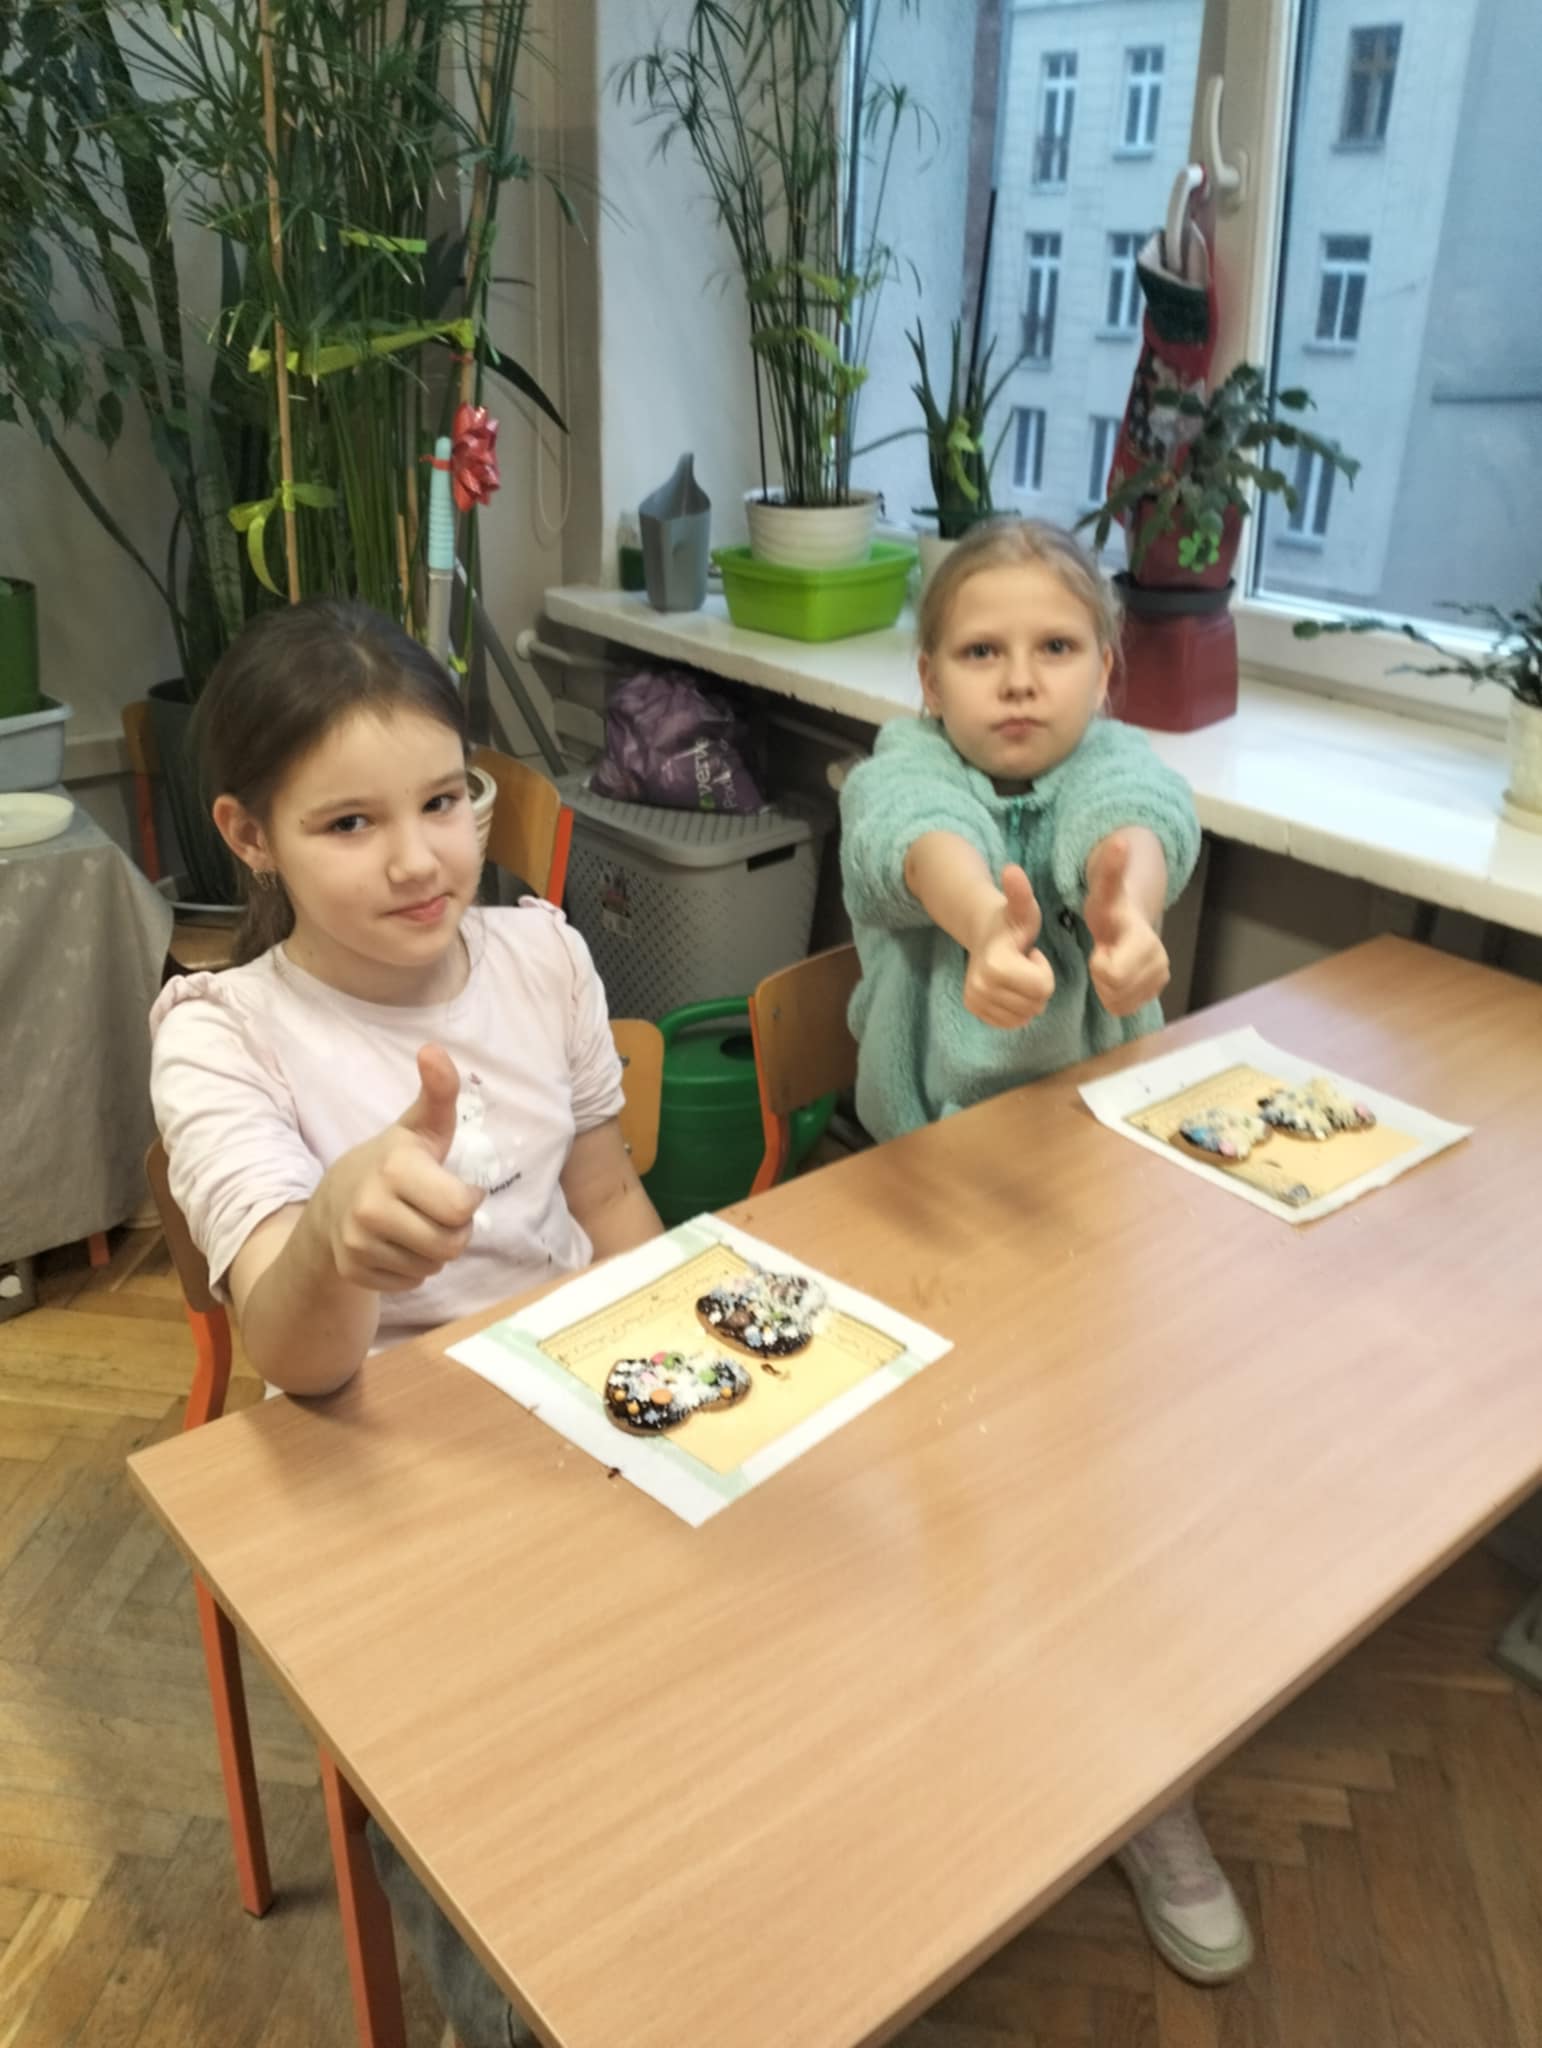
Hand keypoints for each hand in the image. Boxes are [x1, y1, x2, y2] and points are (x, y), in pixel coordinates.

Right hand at [316, 1045, 482, 1292]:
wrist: (331, 1205)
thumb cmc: (393, 1163)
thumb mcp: (419, 1128)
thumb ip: (438, 1093)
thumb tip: (434, 1049)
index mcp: (395, 1167)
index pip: (462, 1208)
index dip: (467, 1201)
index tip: (454, 1187)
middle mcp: (370, 1206)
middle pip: (452, 1244)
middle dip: (455, 1230)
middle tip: (438, 1212)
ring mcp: (357, 1243)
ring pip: (434, 1267)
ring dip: (435, 1251)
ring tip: (415, 1225)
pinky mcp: (353, 1271)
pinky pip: (412, 1282)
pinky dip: (412, 1269)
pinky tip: (396, 1244)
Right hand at [963, 864, 1055, 1028]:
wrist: (982, 932)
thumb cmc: (1010, 921)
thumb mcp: (1023, 907)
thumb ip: (1020, 893)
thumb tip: (1012, 870)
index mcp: (996, 965)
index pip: (1043, 988)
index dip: (1043, 970)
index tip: (1030, 954)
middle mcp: (981, 988)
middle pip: (1035, 1004)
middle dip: (1037, 984)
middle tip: (1023, 963)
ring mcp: (976, 1001)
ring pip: (1025, 1016)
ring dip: (1028, 996)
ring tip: (1016, 973)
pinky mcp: (975, 1010)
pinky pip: (1012, 1023)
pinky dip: (1017, 1008)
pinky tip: (1009, 986)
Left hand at [1085, 834, 1170, 1016]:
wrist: (1130, 918)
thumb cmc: (1111, 905)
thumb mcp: (1105, 890)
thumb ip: (1110, 870)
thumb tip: (1119, 841)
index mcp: (1144, 939)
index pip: (1113, 975)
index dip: (1100, 967)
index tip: (1100, 949)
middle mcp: (1159, 961)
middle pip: (1117, 992)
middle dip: (1103, 976)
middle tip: (1103, 956)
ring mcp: (1160, 978)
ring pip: (1121, 1003)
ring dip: (1108, 987)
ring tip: (1109, 962)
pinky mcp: (1156, 991)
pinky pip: (1125, 1008)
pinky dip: (1115, 996)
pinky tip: (1116, 976)